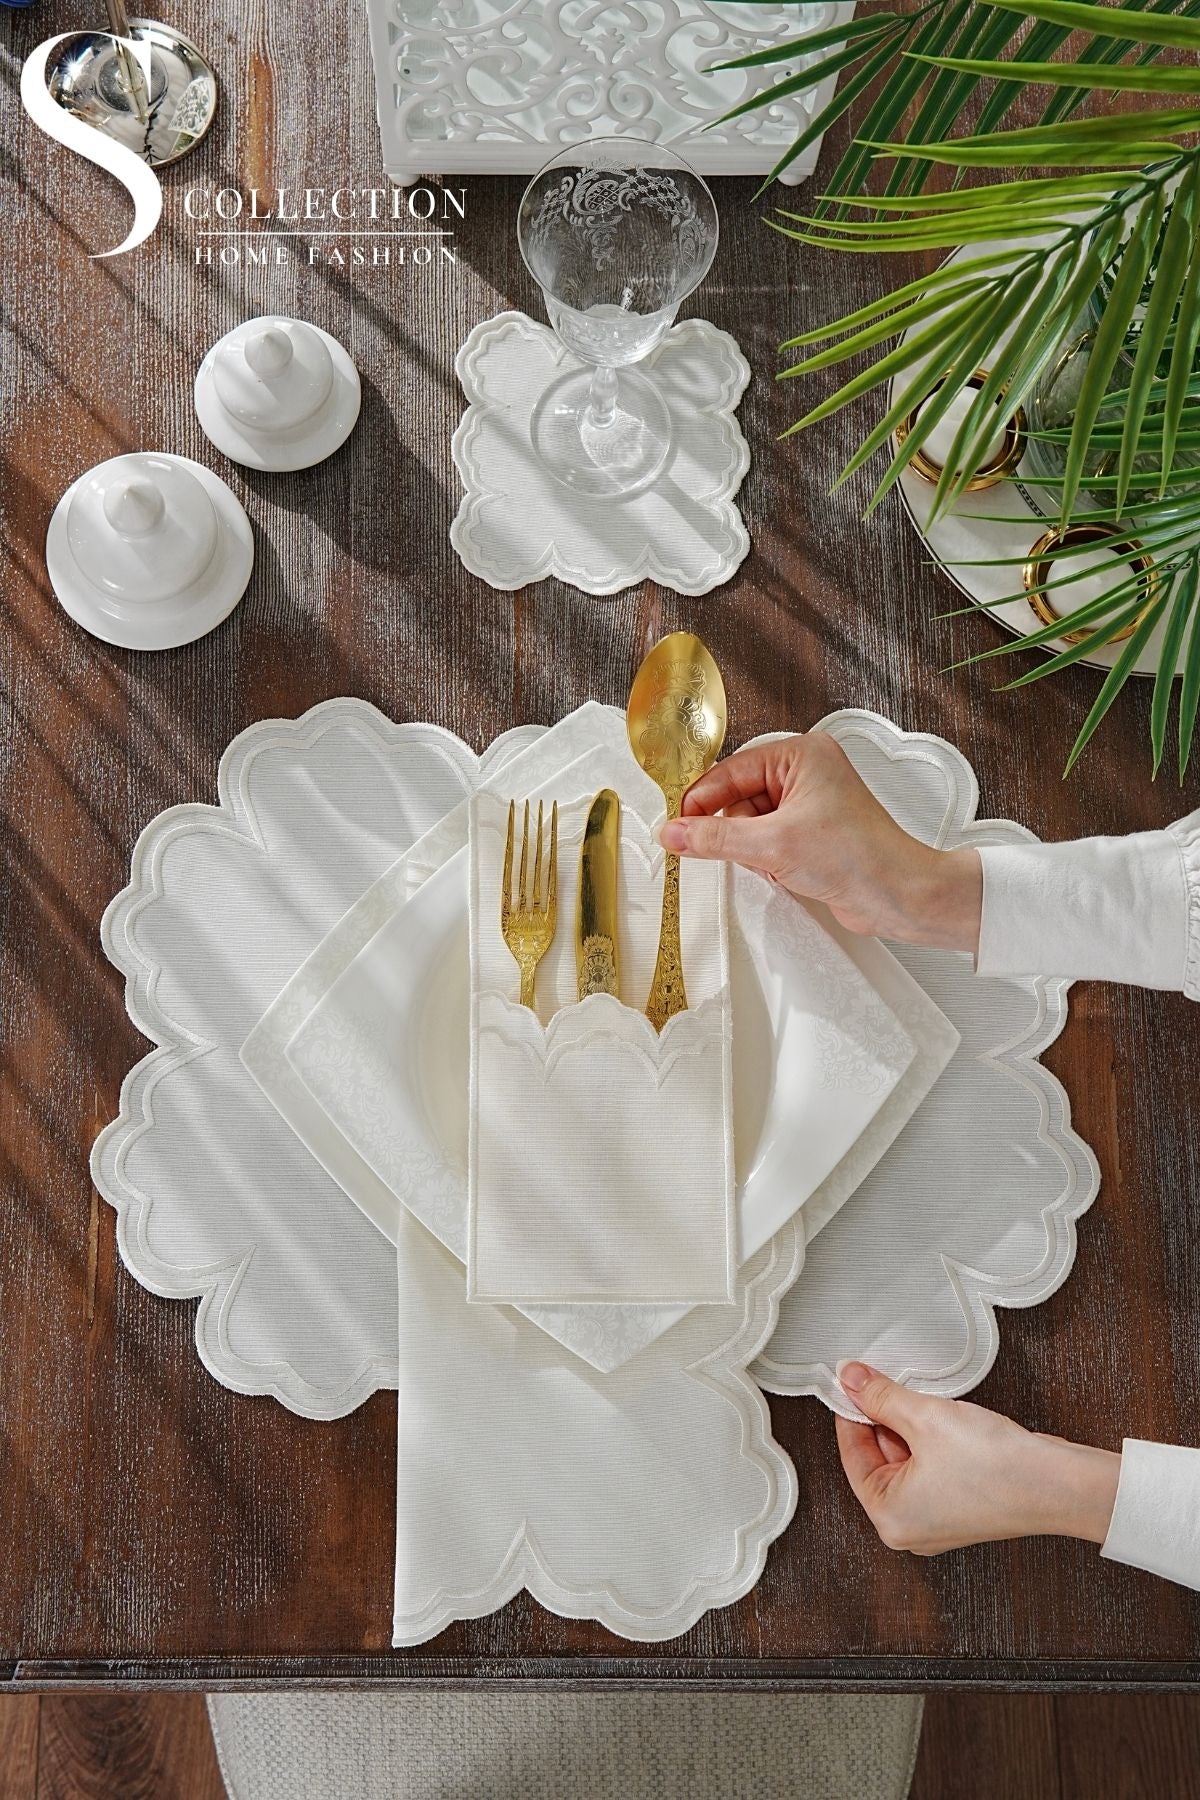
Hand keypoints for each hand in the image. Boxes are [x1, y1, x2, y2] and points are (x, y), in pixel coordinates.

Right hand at [660, 734, 981, 951]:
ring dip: (751, 848)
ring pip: (749, 822)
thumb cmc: (859, 856)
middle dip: (735, 829)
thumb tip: (674, 833)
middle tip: (742, 850)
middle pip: (737, 796)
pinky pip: (766, 839)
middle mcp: (806, 773)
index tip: (677, 827)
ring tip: (777, 862)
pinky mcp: (811, 832)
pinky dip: (765, 858)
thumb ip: (714, 838)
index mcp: (801, 754)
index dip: (701, 801)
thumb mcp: (773, 845)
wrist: (899, 895)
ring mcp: (809, 803)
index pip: (731, 770)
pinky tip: (784, 871)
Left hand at [834, 1361, 1119, 1554]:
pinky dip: (930, 1442)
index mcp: (889, 1518)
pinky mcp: (960, 1510)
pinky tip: (942, 1419)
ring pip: (905, 1461)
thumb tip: (849, 1378)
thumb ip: (880, 1396)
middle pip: (877, 1459)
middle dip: (882, 1419)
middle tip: (885, 1382)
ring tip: (923, 1402)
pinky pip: (929, 1469)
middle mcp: (909, 1528)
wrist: (1058, 1484)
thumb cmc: (996, 1466)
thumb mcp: (924, 1417)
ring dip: (908, 1428)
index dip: (852, 1411)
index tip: (851, 1382)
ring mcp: (936, 1522)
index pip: (852, 1455)